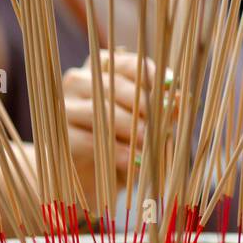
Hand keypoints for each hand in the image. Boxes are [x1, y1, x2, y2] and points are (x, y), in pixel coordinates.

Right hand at [62, 50, 161, 191]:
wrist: (88, 178)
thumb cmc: (121, 143)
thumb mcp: (145, 125)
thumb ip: (161, 110)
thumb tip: (182, 98)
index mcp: (101, 68)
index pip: (129, 64)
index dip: (152, 76)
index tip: (171, 92)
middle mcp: (80, 80)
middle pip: (116, 87)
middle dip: (144, 109)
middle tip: (164, 128)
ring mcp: (65, 106)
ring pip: (103, 114)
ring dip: (132, 132)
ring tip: (151, 147)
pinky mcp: (60, 134)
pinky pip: (91, 142)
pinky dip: (118, 154)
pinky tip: (135, 164)